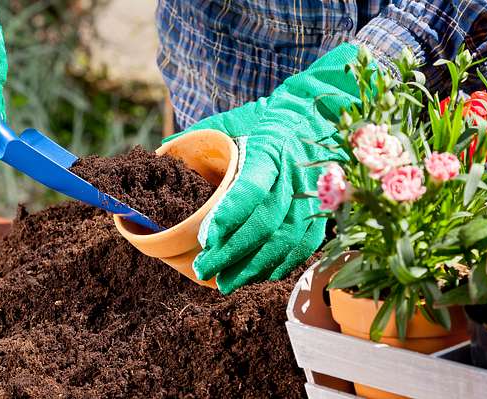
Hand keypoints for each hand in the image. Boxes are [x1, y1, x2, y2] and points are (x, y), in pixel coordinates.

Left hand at [165, 43, 362, 293]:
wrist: (318, 116)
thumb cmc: (269, 119)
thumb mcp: (236, 119)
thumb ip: (202, 135)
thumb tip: (164, 148)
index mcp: (268, 150)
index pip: (250, 188)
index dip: (229, 217)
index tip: (206, 239)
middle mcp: (292, 175)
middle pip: (265, 223)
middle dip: (233, 253)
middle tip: (204, 269)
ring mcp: (311, 196)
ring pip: (285, 241)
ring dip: (254, 267)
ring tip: (226, 282)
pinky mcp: (321, 210)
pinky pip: (304, 245)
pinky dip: (280, 265)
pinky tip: (258, 275)